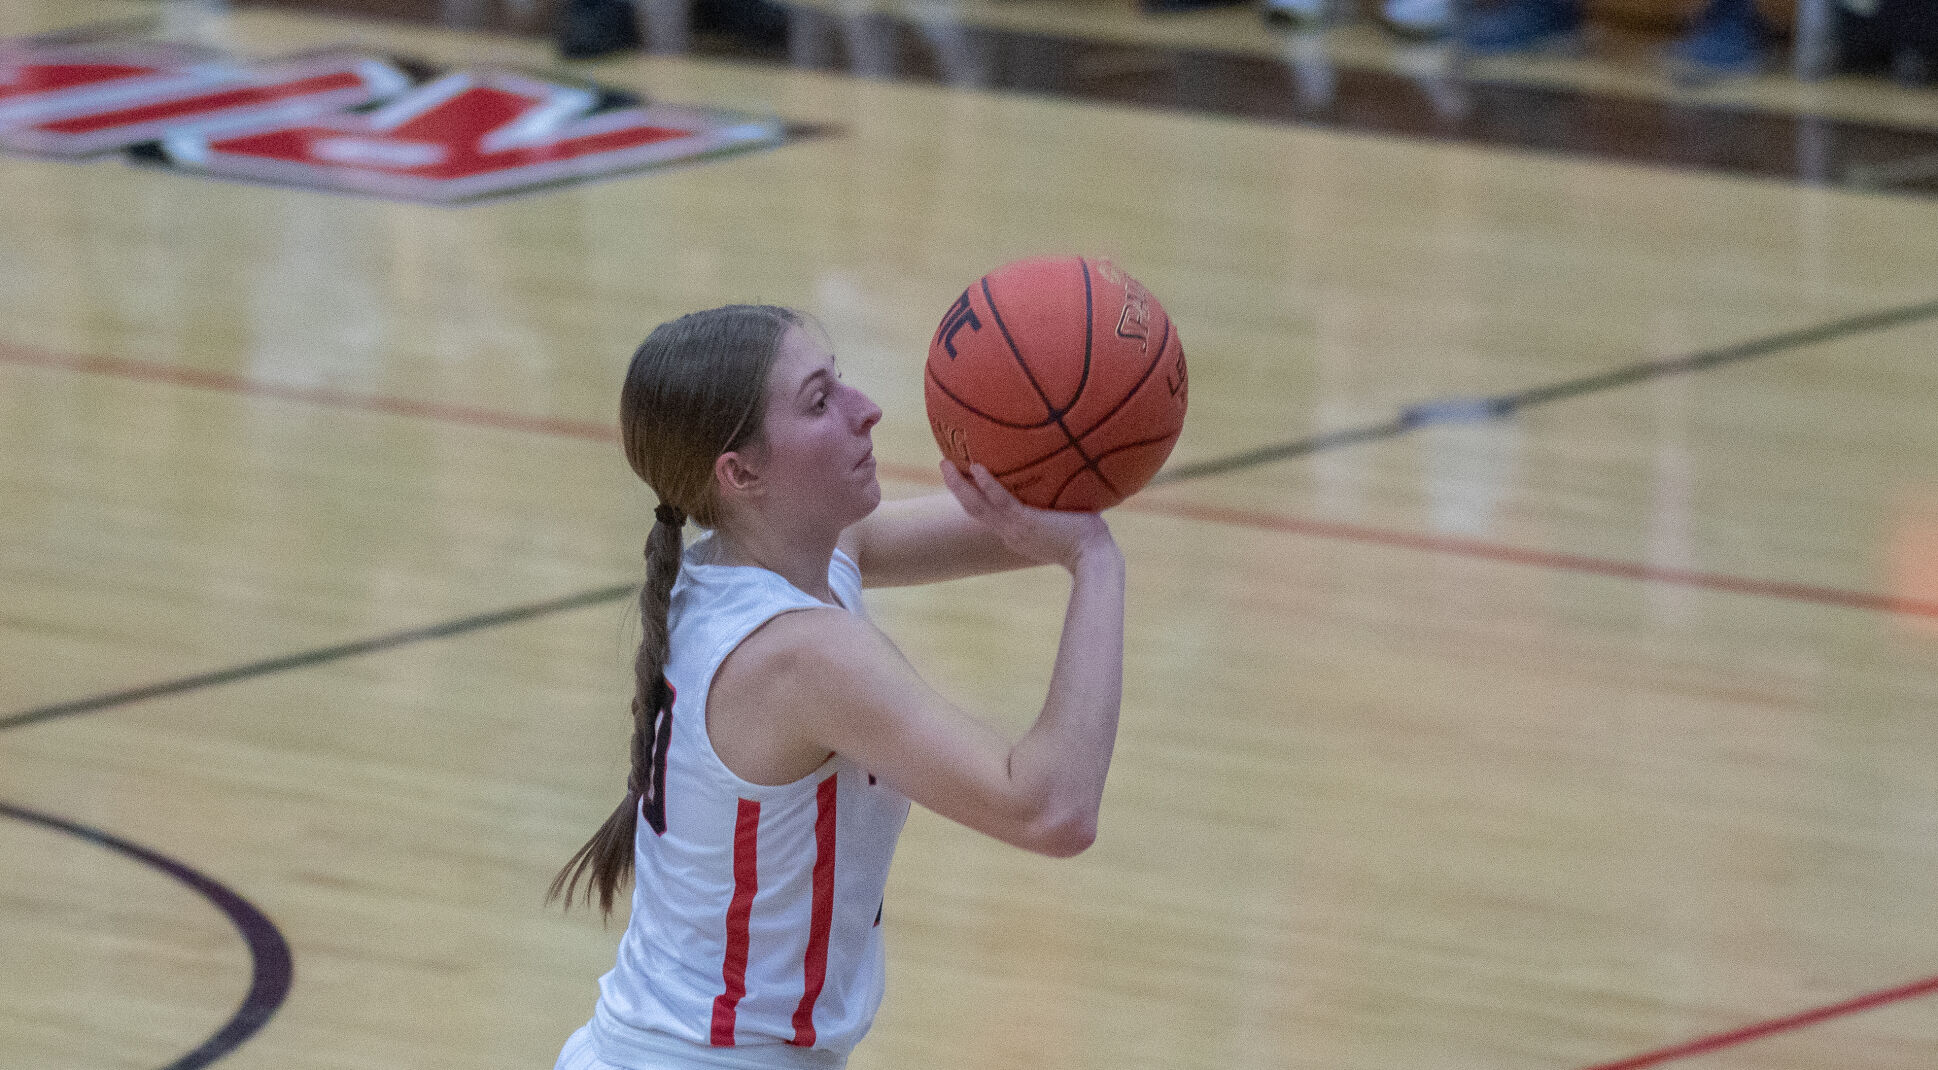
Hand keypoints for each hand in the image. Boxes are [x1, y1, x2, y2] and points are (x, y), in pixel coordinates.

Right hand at [940, 461, 1116, 572]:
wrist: (1094, 559)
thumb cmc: (1090, 541)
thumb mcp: (1068, 521)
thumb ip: (1061, 505)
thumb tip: (1073, 477)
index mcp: (1016, 534)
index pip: (989, 514)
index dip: (974, 497)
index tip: (966, 479)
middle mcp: (1009, 533)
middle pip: (973, 509)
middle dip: (956, 488)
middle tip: (944, 466)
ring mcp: (1014, 529)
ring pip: (977, 506)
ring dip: (958, 485)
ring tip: (945, 464)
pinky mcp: (1025, 523)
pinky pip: (1001, 501)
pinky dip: (987, 485)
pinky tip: (976, 466)